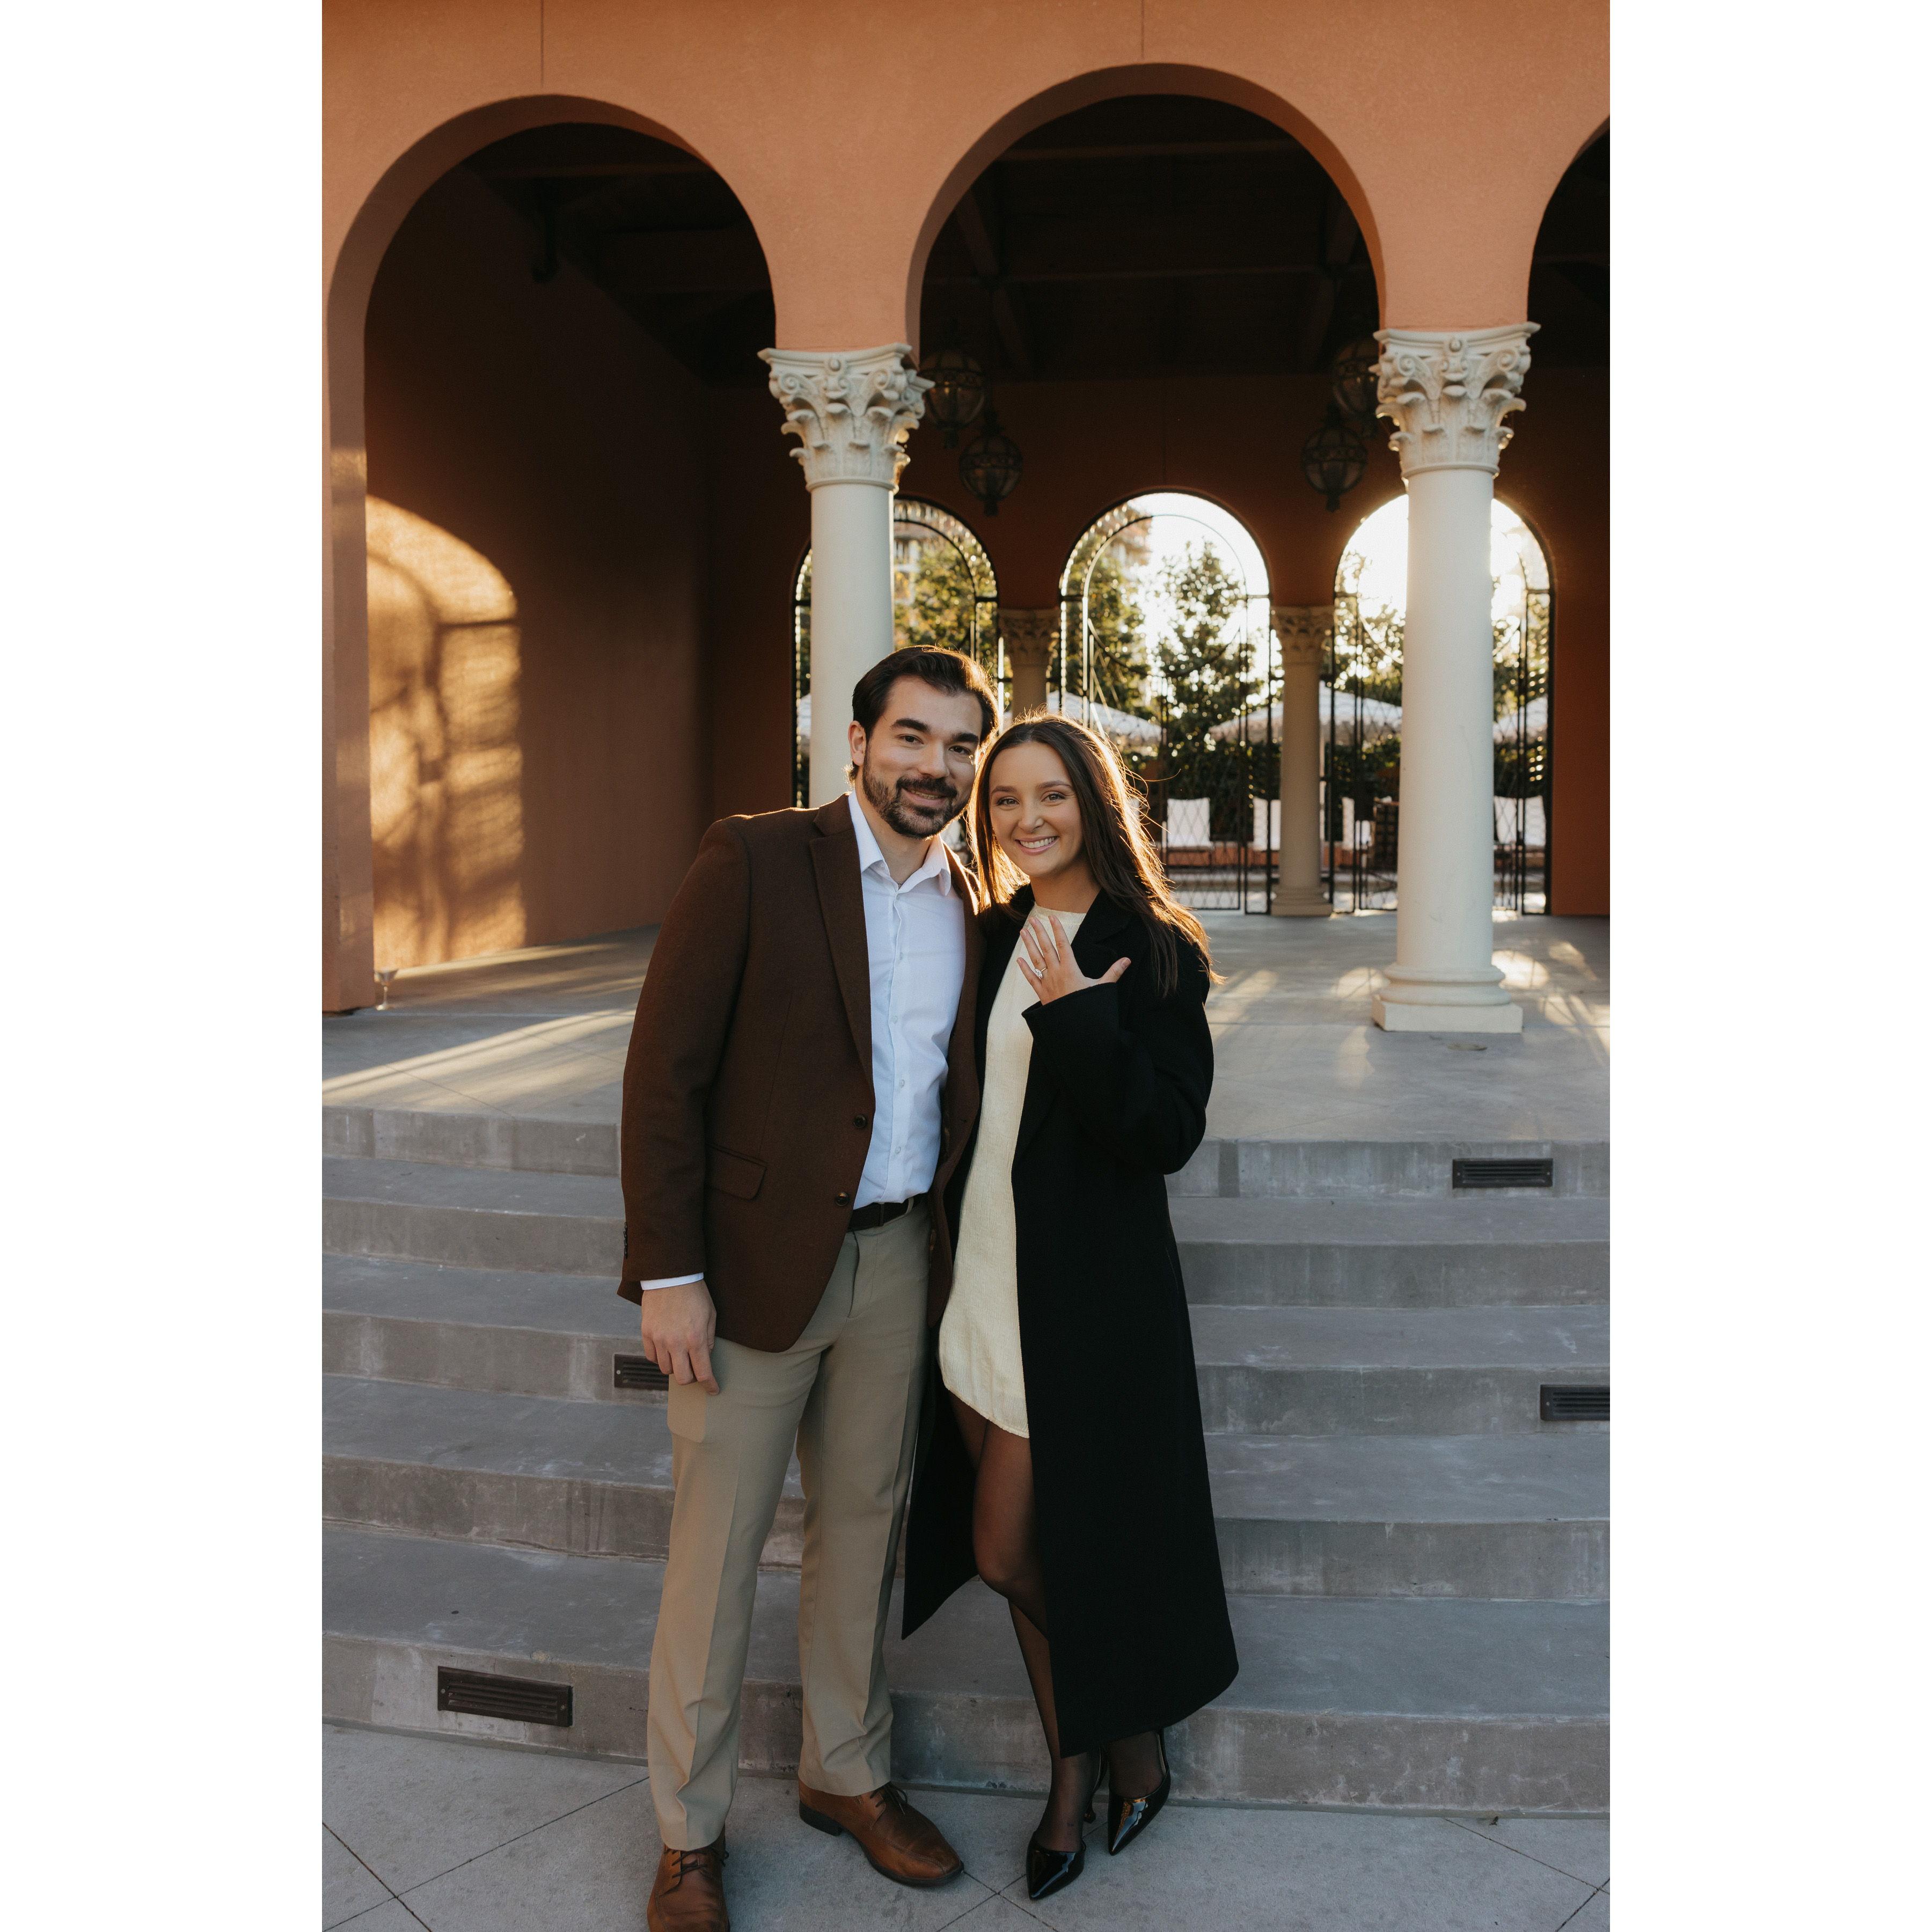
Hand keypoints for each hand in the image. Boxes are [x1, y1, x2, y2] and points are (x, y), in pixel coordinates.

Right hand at [640, 1278, 719, 1392]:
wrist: (670, 1276)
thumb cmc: (695, 1294)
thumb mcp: (711, 1315)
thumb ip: (708, 1339)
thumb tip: (705, 1357)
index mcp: (695, 1338)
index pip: (702, 1372)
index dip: (709, 1385)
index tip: (712, 1390)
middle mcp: (676, 1343)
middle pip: (682, 1377)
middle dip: (691, 1378)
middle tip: (695, 1370)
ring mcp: (659, 1339)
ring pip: (666, 1369)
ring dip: (675, 1366)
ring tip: (680, 1355)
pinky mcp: (646, 1333)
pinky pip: (652, 1357)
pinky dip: (660, 1357)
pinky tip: (667, 1349)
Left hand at [1016, 912, 1128, 1004]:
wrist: (1074, 1027)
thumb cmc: (1088, 1006)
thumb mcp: (1102, 988)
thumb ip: (1114, 972)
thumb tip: (1127, 960)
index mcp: (1070, 969)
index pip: (1062, 944)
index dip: (1057, 930)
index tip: (1052, 917)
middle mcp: (1057, 973)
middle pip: (1046, 948)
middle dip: (1040, 933)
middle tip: (1033, 920)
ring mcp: (1047, 982)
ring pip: (1036, 960)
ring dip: (1029, 945)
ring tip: (1023, 932)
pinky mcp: (1042, 993)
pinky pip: (1031, 979)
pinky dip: (1025, 969)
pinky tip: (1019, 960)